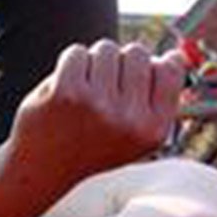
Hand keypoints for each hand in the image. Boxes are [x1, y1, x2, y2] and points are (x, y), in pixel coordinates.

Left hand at [9, 40, 185, 184]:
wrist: (41, 168)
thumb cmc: (91, 145)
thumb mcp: (135, 135)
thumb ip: (158, 99)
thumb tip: (175, 55)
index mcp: (153, 130)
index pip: (170, 69)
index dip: (153, 63)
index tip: (135, 76)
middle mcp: (129, 119)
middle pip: (137, 52)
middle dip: (119, 61)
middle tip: (102, 87)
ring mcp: (98, 105)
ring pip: (106, 48)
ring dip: (93, 62)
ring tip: (83, 90)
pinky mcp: (66, 93)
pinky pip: (77, 52)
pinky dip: (70, 63)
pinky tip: (64, 87)